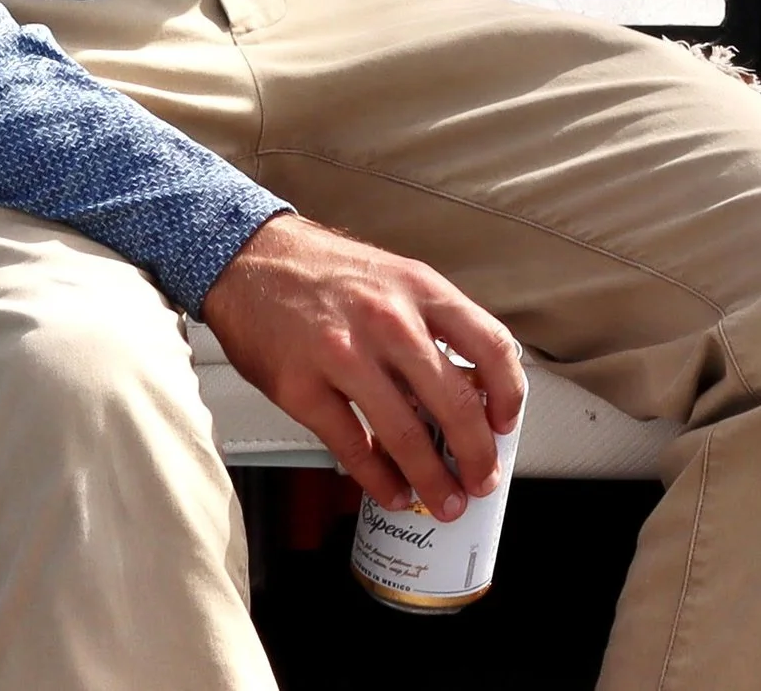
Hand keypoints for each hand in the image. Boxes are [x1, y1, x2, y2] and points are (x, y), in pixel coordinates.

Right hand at [199, 213, 523, 517]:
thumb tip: (470, 386)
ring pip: (407, 435)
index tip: (507, 424)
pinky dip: (379, 480)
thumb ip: (431, 322)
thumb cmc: (326, 271)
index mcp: (419, 288)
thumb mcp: (393, 277)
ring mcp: (344, 354)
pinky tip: (392, 492)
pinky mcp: (302, 387)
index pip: (490, 345)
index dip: (509, 393)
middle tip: (481, 480)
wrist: (251, 258)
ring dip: (432, 480)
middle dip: (476, 455)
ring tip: (444, 502)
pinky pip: (353, 447)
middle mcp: (389, 319)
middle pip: (454, 402)